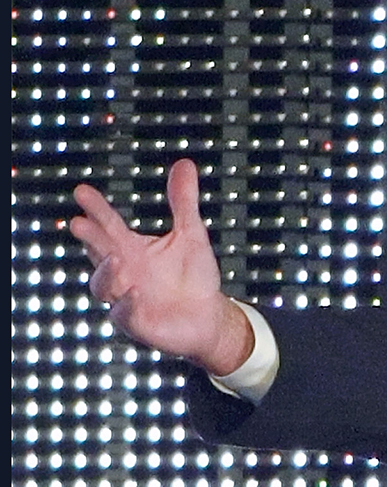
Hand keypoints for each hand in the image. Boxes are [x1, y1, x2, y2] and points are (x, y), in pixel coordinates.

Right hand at [68, 159, 255, 375]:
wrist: (209, 316)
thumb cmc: (194, 276)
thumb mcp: (191, 234)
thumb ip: (183, 202)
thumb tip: (184, 163)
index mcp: (130, 248)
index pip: (107, 225)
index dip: (95, 209)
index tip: (82, 191)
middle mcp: (122, 271)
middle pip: (98, 252)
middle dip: (88, 238)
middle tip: (77, 222)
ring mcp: (125, 297)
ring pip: (102, 285)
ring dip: (105, 272)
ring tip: (116, 258)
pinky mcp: (137, 322)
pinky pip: (124, 314)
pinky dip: (125, 304)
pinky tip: (134, 292)